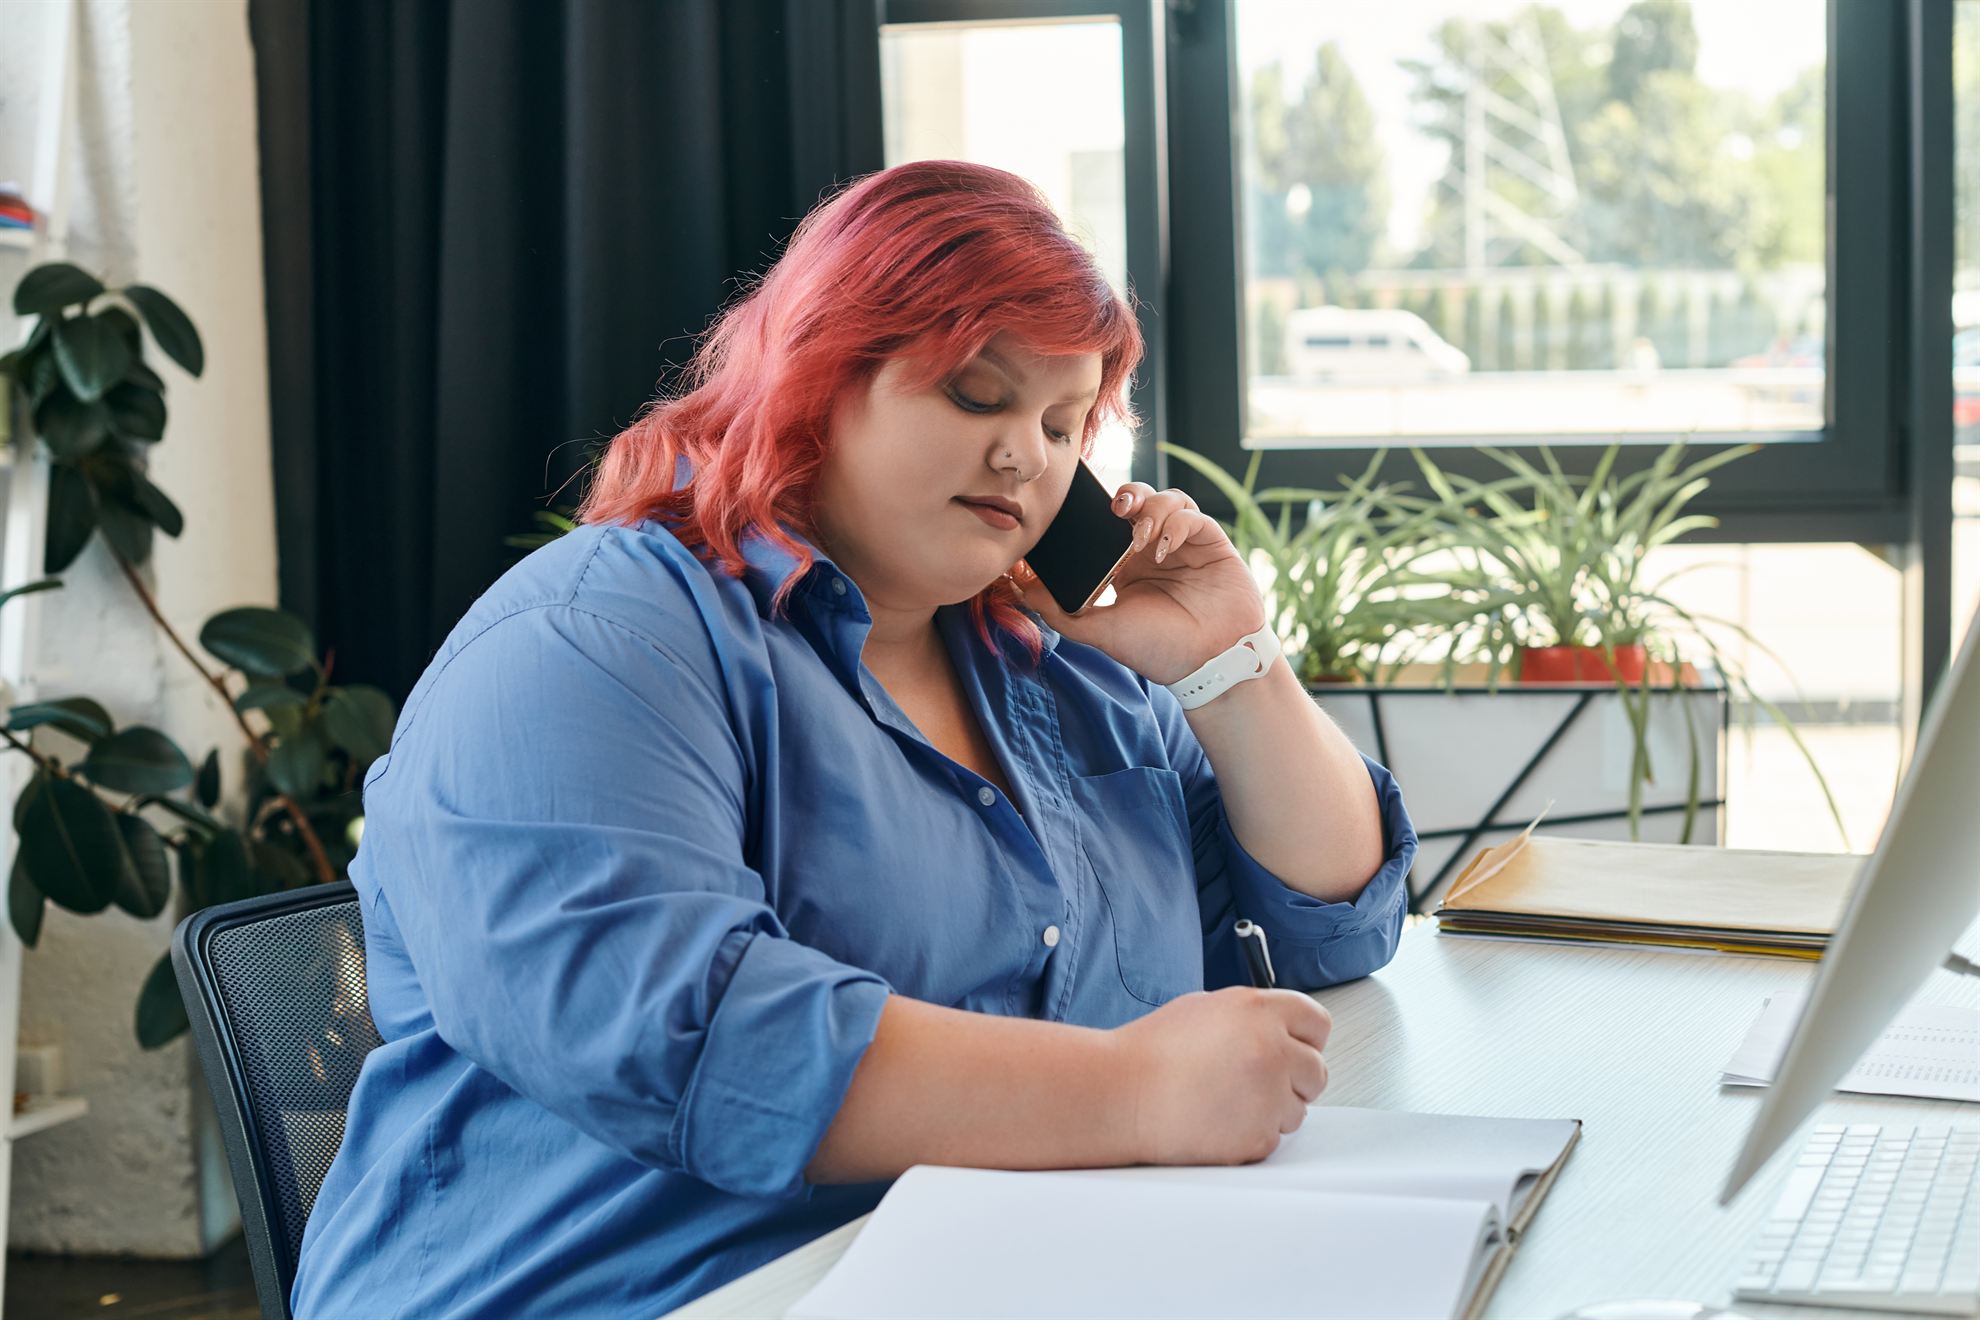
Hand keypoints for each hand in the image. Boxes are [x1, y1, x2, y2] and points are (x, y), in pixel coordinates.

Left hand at [1014, 483, 1267, 685]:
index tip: (1080, 513)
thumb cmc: (1158, 650)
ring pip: (1166, 498)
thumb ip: (1057, 610)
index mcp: (1125, 565)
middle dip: (1124, 496)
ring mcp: (1184, 544)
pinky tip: (1163, 548)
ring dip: (1149, 509)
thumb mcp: (1099, 630)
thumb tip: (1015, 584)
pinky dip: (1176, 523)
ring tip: (1139, 538)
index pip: (1107, 522)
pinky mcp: (1212, 542)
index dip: (1094, 510)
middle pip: (1137, 500)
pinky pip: (1193, 514)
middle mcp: (1154, 549)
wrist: (1208, 665)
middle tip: (1113, 510)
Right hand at [1111, 987, 1330, 1164]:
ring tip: (1225, 1101)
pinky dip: (1251, 1134)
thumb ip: (1254, 1018)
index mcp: (1259, 1011)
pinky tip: (1217, 1121)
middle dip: (1292, 1079)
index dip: (1305, 1038)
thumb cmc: (1152, 1053)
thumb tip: (1282, 1032)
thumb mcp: (1206, 1008)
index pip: (1318, 1023)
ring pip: (1298, 1110)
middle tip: (1254, 1082)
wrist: (1121, 1095)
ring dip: (1272, 1109)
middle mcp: (1272, 1050)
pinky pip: (1273, 1138)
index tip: (1295, 1049)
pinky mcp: (1258, 1137)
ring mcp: (1268, 1096)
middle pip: (1316, 1071)